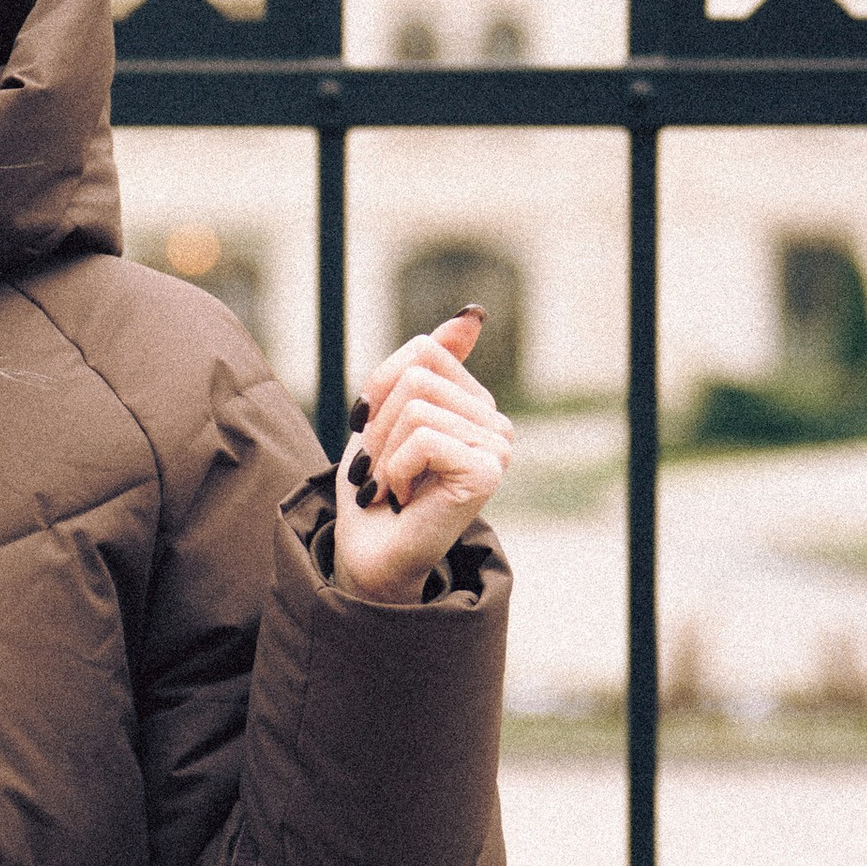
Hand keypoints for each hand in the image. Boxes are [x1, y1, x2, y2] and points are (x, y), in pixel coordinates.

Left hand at [329, 308, 512, 608]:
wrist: (370, 554)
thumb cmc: (376, 485)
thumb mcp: (388, 411)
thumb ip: (425, 363)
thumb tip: (475, 312)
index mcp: (475, 404)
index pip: (423, 351)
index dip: (380, 387)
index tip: (374, 432)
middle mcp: (496, 423)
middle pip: (416, 378)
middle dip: (378, 424)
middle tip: (380, 469)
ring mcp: (497, 448)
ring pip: (416, 407)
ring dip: (383, 452)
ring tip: (389, 485)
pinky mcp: (487, 473)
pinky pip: (423, 438)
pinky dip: (395, 469)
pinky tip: (403, 498)